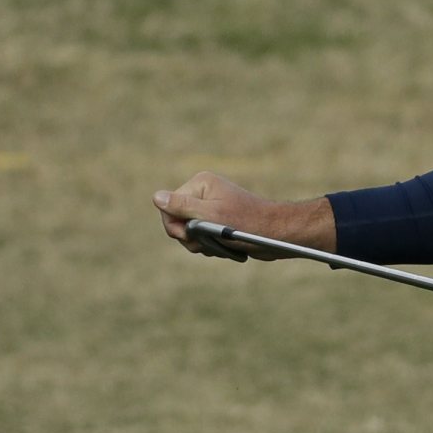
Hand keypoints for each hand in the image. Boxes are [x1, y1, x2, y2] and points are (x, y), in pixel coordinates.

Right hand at [152, 176, 334, 260]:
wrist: (277, 235)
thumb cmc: (247, 223)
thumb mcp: (210, 216)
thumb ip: (181, 206)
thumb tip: (156, 197)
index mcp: (199, 184)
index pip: (168, 207)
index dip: (176, 227)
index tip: (191, 236)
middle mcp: (203, 193)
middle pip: (178, 222)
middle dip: (190, 238)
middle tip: (209, 243)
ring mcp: (211, 208)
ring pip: (190, 234)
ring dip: (202, 245)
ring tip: (221, 246)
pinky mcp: (219, 222)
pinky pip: (202, 238)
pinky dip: (210, 247)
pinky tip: (224, 249)